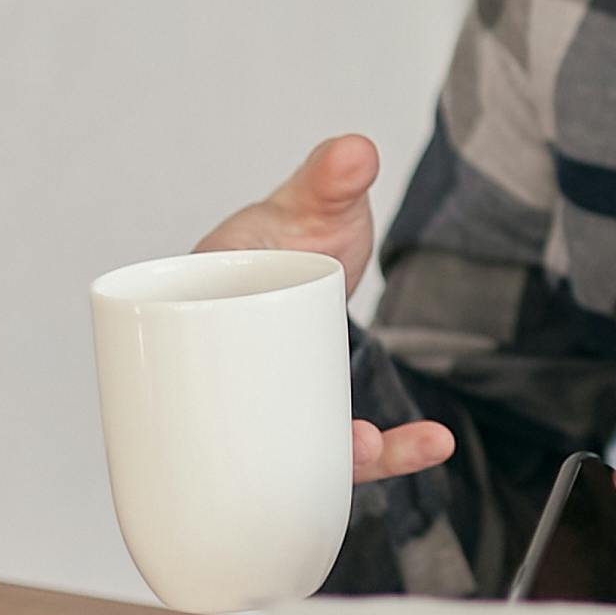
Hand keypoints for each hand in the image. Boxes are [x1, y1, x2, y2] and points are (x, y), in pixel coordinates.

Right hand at [197, 134, 452, 486]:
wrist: (318, 247)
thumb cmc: (298, 230)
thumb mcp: (315, 204)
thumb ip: (331, 179)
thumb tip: (354, 153)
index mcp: (200, 319)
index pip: (182, 369)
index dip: (202, 409)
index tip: (240, 421)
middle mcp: (230, 370)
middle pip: (238, 429)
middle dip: (280, 452)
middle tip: (349, 443)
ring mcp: (273, 398)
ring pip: (293, 451)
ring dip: (336, 461)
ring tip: (377, 446)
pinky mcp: (312, 414)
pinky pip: (340, 447)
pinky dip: (384, 451)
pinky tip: (434, 442)